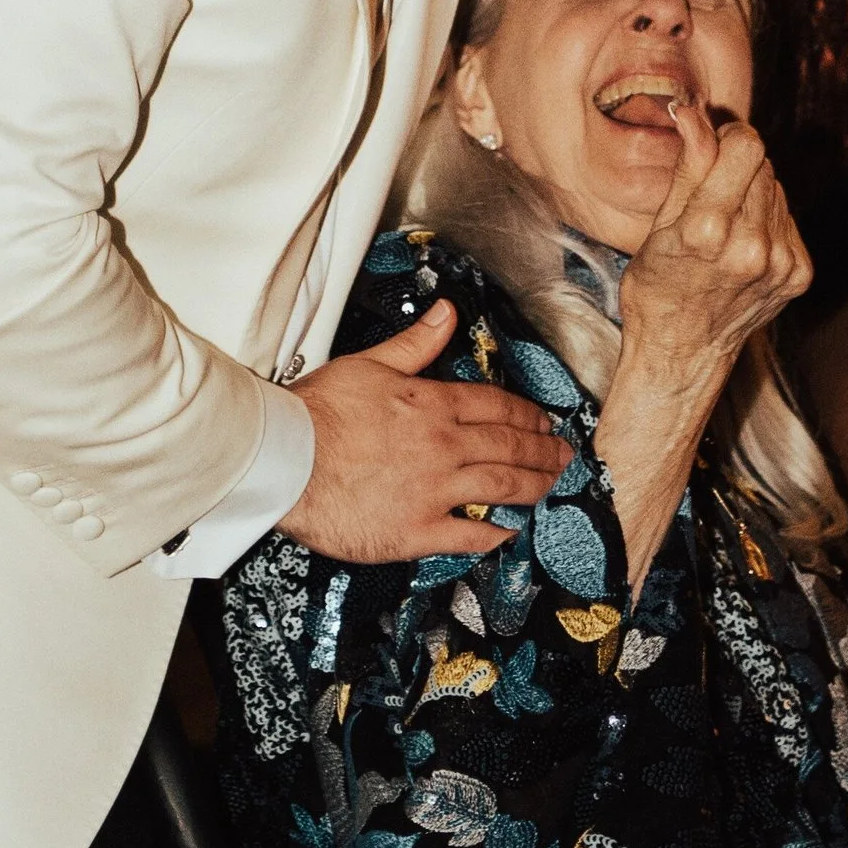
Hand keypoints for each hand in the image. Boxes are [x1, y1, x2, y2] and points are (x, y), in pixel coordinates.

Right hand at [285, 299, 565, 561]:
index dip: (527, 414)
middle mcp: (443, 447)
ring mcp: (434, 491)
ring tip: (551, 485)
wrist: (285, 460)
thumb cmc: (318, 412)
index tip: (544, 421)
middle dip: (543, 450)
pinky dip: (495, 534)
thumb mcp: (369, 363)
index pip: (496, 406)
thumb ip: (416, 342)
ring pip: (502, 487)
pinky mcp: (416, 531)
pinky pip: (469, 536)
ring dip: (534, 485)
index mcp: (433, 405)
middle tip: (562, 455)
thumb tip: (448, 312)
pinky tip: (510, 532)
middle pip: (509, 446)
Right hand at [615, 97, 811, 396]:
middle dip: (738, 168)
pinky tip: (743, 247)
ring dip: (753, 195)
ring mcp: (781, 263)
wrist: (683, 353)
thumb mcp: (659, 224)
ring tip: (725, 228)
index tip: (710, 149)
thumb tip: (691, 109)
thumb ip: (688, 164)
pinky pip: (789, 219)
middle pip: (763, 163)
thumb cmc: (657, 288)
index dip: (727, 137)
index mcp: (708, 229)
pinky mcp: (799, 274)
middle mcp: (752, 246)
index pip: (746, 143)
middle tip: (710, 199)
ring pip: (778, 188)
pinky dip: (768, 223)